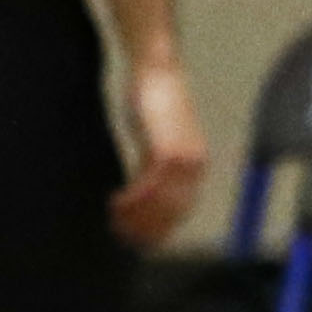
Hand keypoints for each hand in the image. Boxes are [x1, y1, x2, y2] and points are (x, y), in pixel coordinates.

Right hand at [111, 55, 213, 247]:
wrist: (158, 72)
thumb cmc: (154, 101)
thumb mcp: (156, 139)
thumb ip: (152, 164)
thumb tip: (140, 190)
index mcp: (196, 165)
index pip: (180, 209)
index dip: (159, 228)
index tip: (139, 239)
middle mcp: (195, 166)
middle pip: (172, 211)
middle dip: (147, 228)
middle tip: (123, 237)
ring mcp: (183, 159)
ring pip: (161, 203)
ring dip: (137, 216)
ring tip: (115, 222)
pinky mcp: (167, 151)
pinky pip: (149, 185)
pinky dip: (132, 198)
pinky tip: (116, 202)